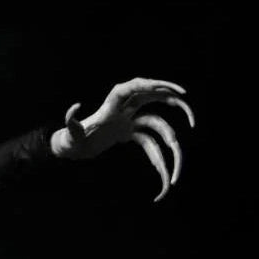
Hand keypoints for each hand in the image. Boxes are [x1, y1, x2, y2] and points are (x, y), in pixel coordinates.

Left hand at [50, 77, 195, 201]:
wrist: (73, 149)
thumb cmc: (72, 141)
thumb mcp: (71, 134)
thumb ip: (71, 121)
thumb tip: (75, 106)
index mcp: (111, 106)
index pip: (132, 87)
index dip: (151, 84)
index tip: (170, 90)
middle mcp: (123, 110)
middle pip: (151, 97)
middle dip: (171, 99)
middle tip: (187, 103)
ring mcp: (128, 121)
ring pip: (156, 122)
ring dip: (170, 138)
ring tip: (180, 150)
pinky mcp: (130, 133)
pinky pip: (150, 139)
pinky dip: (159, 154)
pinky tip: (165, 174)